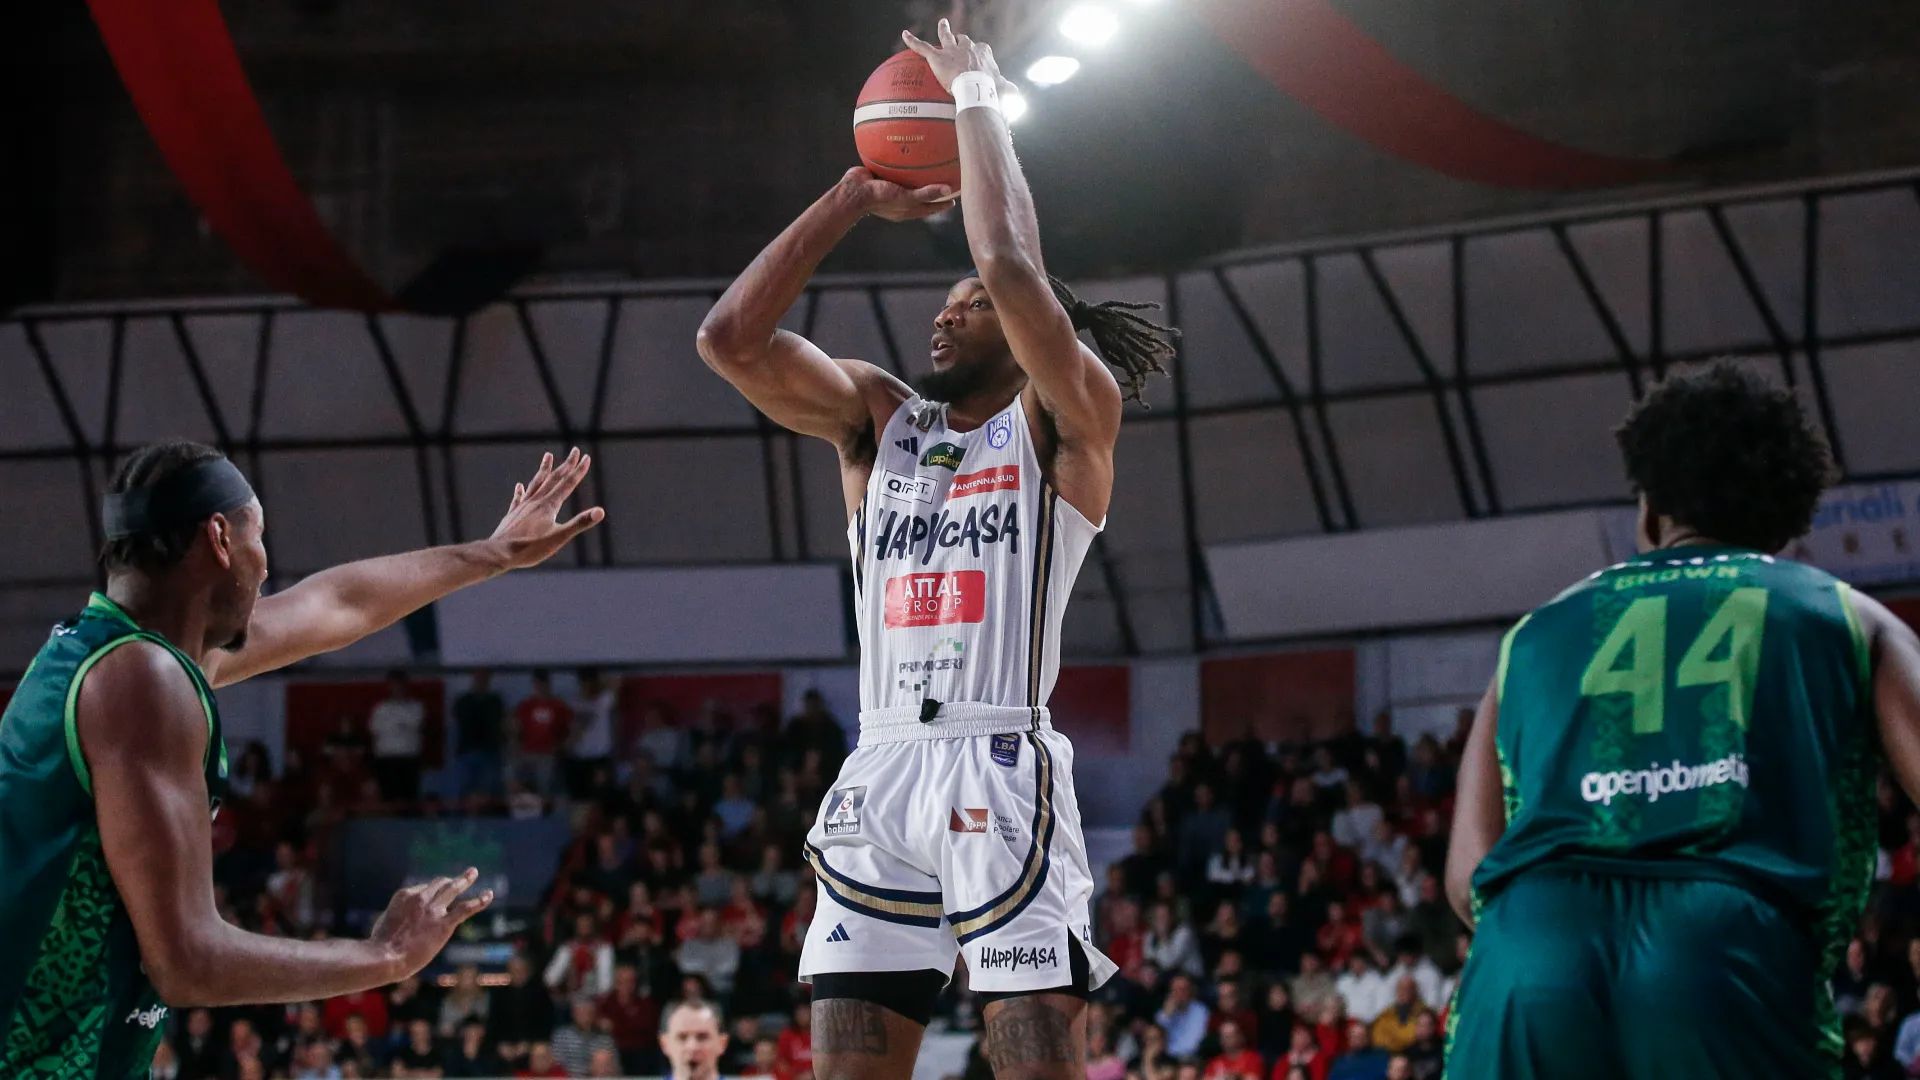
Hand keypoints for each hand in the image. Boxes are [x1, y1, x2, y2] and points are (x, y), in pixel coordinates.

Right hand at [370, 868, 492, 977]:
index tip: (430, 902)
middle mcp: (421, 898)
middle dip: (449, 880)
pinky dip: (479, 900)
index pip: (422, 889)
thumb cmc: (380, 945)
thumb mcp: (385, 922)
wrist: (385, 957)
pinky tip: (489, 895)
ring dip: (465, 880)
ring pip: (453, 889)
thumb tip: (405, 918)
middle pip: (439, 884)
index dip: (428, 895)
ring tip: (473, 873)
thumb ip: (398, 915)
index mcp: (405, 895)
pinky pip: (466, 908)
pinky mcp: (444, 924)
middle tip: (459, 877)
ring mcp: (434, 910)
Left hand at [488, 448, 604, 569]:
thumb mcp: (559, 537)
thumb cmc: (530, 548)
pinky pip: (518, 499)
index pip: (567, 484)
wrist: (499, 553)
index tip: (586, 457)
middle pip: (553, 479)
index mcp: (549, 506)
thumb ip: (580, 523)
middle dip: (566, 465)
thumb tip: (601, 511)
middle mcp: (536, 502)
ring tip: (547, 456)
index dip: (578, 471)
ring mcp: (523, 507)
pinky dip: (520, 491)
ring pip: (536, 484)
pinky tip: (519, 485)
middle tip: (574, 450)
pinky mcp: (513, 515)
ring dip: (544, 470)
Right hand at [838, 167, 952, 221]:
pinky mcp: (882, 177)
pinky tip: (908, 149)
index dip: (942, 203)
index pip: (930, 207)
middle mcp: (900, 200)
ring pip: (908, 180)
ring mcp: (890, 188)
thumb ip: (926, 194)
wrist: (853, 191)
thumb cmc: (880, 198)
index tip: (955, 197)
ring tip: (929, 162)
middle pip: (921, 194)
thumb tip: (948, 190)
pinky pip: (895, 168)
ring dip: (917, 173)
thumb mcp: (906, 197)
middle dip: (933, 188)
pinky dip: (902, 162)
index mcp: (907, 209)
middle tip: (946, 178)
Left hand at [902, 19, 1008, 94]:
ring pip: (946, 36)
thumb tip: (1016, 94)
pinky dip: (912, 41)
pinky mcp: (937, 57)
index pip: (981, 49)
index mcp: (983, 53)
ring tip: (943, 23)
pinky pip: (922, 46)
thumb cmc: (991, 90)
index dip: (978, 53)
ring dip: (944, 30)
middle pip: (964, 40)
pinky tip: (904, 35)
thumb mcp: (1004, 89)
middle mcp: (968, 48)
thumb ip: (1009, 90)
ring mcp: (952, 51)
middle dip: (961, 41)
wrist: (976, 89)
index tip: (978, 60)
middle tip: (958, 42)